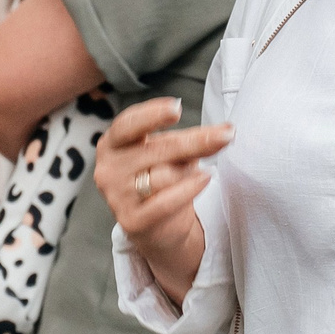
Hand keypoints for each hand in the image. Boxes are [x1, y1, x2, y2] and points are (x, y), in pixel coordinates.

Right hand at [94, 97, 225, 304]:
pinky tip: (204, 179)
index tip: (177, 107)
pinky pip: (166, 202)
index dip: (152, 114)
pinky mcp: (131, 221)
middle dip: (195, 141)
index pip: (129, 124)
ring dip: (189, 171)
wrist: (157, 227)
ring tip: (196, 173)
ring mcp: (116, 196)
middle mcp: (108, 169)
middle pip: (157, 149)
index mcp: (112, 143)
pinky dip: (189, 189)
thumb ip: (189, 140)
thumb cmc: (160, 178)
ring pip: (164, 175)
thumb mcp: (171, 153)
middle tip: (226, 135)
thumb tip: (224, 132)